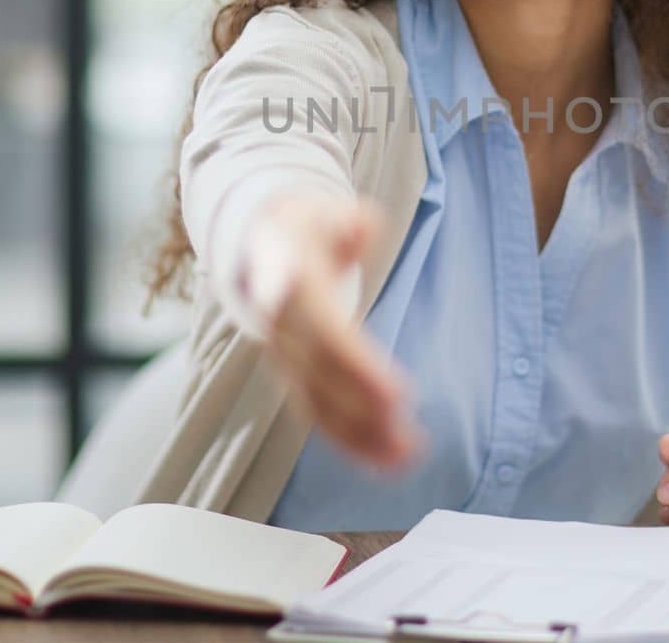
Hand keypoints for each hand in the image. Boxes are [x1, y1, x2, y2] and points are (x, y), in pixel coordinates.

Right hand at [255, 192, 426, 473]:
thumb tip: (361, 229)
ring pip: (317, 404)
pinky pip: (318, 413)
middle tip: (410, 440)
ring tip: (406, 458)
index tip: (397, 394)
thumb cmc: (305, 224)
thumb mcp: (325, 208)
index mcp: (288, 283)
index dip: (357, 366)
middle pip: (321, 378)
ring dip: (360, 437)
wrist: (258, 239)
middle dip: (365, 412)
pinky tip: (388, 459)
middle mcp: (280, 327)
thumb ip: (347, 220)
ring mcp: (283, 355)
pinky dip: (351, 440)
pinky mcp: (293, 374)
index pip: (324, 332)